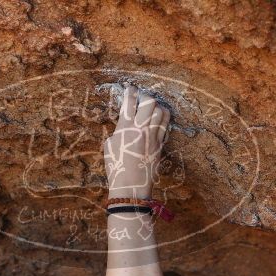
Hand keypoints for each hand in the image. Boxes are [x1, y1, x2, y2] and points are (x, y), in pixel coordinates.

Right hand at [104, 85, 170, 199]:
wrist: (130, 187)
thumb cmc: (116, 168)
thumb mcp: (109, 146)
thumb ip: (118, 131)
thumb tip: (124, 124)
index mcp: (125, 128)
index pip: (129, 101)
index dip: (129, 91)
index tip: (129, 88)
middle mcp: (141, 129)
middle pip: (149, 101)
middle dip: (144, 97)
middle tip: (140, 101)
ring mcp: (153, 136)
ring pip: (162, 111)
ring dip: (156, 108)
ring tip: (151, 111)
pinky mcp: (161, 144)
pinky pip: (166, 125)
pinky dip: (162, 119)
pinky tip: (157, 121)